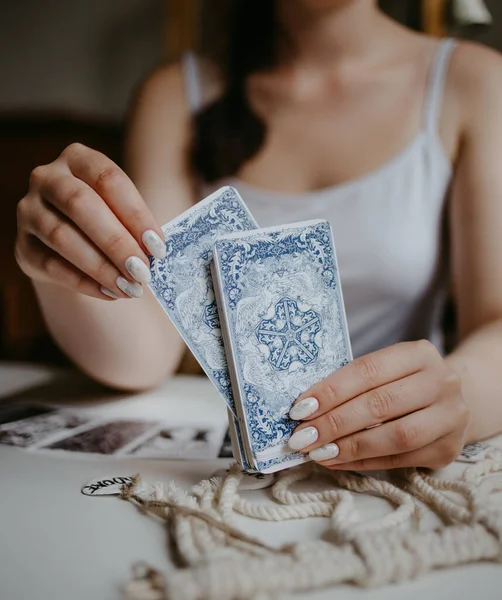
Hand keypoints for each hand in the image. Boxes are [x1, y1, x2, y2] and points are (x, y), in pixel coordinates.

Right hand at [16, 143, 165, 299]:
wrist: (73, 247)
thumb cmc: (109, 221)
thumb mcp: (123, 212)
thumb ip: (137, 225)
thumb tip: (155, 251)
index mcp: (78, 159)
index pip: (108, 180)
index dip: (136, 214)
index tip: (158, 246)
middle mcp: (47, 178)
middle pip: (81, 205)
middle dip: (117, 242)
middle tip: (143, 271)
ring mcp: (29, 211)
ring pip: (62, 236)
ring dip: (101, 266)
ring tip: (130, 287)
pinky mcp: (23, 246)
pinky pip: (52, 265)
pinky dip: (84, 282)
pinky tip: (111, 293)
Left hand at [288, 340, 469, 470]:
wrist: (456, 400)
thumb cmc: (404, 383)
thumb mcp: (388, 370)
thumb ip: (354, 383)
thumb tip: (306, 408)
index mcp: (419, 353)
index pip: (368, 370)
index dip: (331, 391)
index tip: (300, 409)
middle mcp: (441, 381)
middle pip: (380, 404)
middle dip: (335, 423)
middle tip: (302, 437)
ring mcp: (451, 416)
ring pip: (395, 436)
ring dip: (350, 447)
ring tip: (318, 453)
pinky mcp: (449, 449)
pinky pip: (401, 460)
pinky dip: (364, 462)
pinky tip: (337, 462)